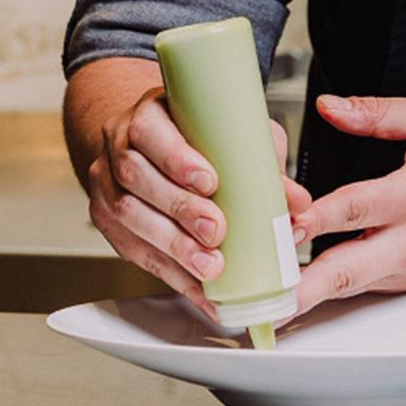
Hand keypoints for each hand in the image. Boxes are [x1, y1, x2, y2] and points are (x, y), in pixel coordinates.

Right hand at [84, 87, 310, 318]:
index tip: (209, 181)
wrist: (150, 146)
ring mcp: (108, 187)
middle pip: (137, 178)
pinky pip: (137, 252)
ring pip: (129, 217)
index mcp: (148, 115)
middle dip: (179, 208)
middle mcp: (120, 148)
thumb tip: (297, 202)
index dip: (176, 158)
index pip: (149, 131)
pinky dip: (173, 275)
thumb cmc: (195, 136)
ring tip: (210, 265)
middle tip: (215, 230)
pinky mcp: (111, 225)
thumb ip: (261, 159)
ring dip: (173, 246)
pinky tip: (200, 289)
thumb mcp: (232, 132)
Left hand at [288, 95, 405, 315]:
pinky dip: (325, 291)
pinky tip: (294, 291)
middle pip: (349, 270)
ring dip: (307, 295)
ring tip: (268, 302)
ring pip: (348, 288)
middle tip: (271, 293)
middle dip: (306, 285)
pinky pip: (358, 288)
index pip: (359, 207)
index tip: (288, 225)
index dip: (319, 217)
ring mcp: (405, 271)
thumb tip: (331, 107)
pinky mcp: (401, 286)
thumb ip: (381, 113)